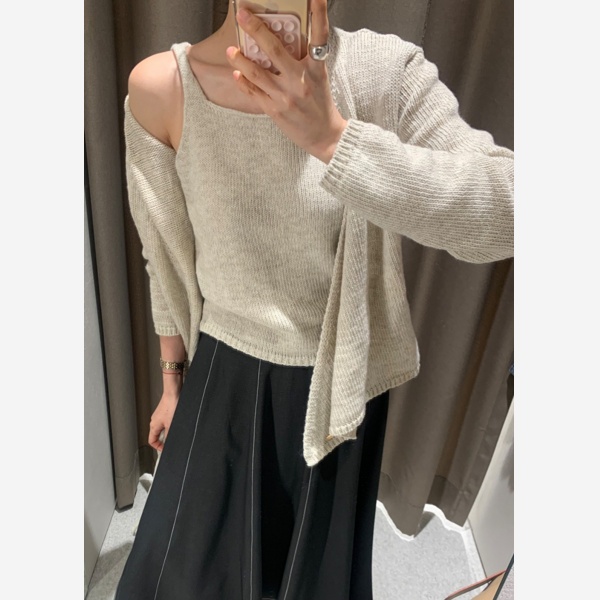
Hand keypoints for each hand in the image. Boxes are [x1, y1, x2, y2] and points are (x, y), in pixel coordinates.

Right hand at [148, 392, 178, 451]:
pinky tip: (177, 422)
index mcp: (153, 426)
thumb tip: (169, 443)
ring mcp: (160, 416)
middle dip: (165, 439)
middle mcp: (155, 421)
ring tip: (176, 429)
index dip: (158, 447)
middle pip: (157, 435)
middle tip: (172, 440)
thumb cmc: (171, 405)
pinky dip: (171, 424)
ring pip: (163, 428)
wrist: (174, 392)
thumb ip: (169, 435)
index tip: (165, 449)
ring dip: (169, 431)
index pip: (152, 441)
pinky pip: (167, 422)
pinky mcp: (165, 411)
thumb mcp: (171, 425)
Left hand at [226, 0, 347, 162]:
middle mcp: (300, 81)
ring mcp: (285, 96)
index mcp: (315, 69)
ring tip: (231, 50)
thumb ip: (303, 61)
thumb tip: (284, 43)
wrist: (325, 136)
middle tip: (243, 15)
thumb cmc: (321, 106)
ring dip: (240, 59)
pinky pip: (254, 92)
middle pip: (274, 50)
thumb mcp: (319, 79)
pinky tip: (237, 73)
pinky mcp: (275, 110)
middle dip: (256, 29)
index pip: (319, 36)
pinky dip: (244, 82)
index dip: (319, 13)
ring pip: (257, 73)